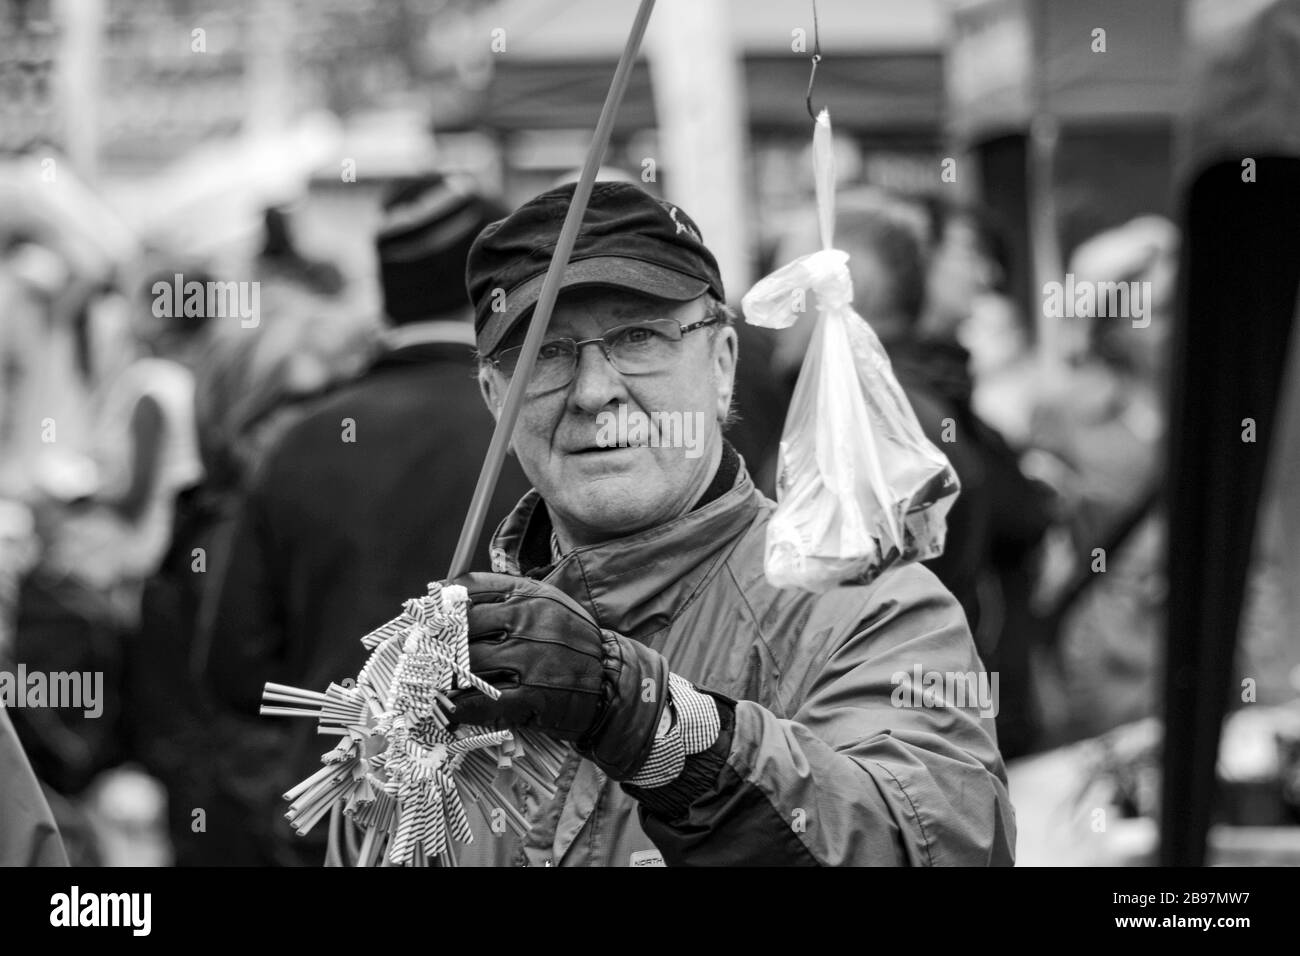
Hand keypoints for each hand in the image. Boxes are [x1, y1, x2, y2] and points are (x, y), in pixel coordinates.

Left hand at [448, 572, 668, 780]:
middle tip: (425, 651)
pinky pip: (484, 701)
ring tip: (434, 680)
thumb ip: (509, 598)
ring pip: (468, 664)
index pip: (473, 587)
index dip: (443, 598)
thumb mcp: (550, 605)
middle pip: (464, 626)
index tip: (426, 610)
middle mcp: (531, 621)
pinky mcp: (533, 696)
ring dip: (445, 674)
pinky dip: (460, 707)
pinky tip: (449, 709)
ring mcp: (532, 659)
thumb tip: (451, 598)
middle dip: (439, 640)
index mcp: (533, 595)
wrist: (612, 681)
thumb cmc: (573, 641)